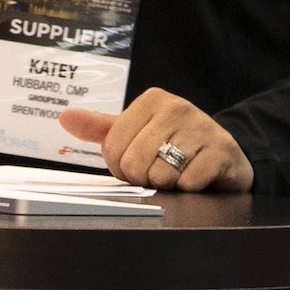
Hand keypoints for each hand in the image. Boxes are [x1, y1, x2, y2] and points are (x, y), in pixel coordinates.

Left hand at [63, 87, 250, 190]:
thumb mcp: (137, 132)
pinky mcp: (220, 150)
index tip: (139, 161)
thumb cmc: (174, 144)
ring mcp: (202, 127)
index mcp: (152, 100)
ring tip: (178, 173)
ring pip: (161, 175)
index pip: (112, 148)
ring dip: (167, 185)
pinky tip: (196, 178)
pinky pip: (188, 183)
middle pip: (135, 163)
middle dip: (144, 178)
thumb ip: (101, 128)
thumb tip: (65, 116)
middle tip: (158, 171)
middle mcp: (177, 107)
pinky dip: (189, 189)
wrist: (224, 155)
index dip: (121, 167)